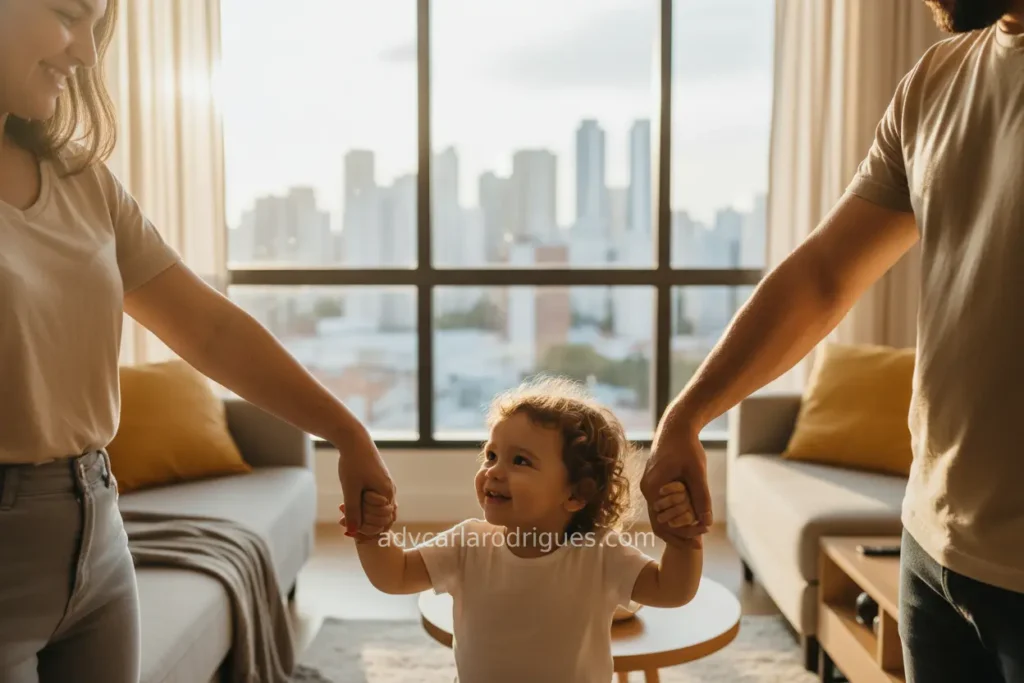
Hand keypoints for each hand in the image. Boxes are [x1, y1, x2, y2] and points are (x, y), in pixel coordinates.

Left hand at [335, 426, 396, 537]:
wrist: (354, 440)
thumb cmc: (353, 463)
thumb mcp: (350, 489)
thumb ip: (353, 511)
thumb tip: (352, 531)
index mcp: (387, 494)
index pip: (382, 523)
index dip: (365, 528)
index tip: (346, 525)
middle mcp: (390, 491)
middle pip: (383, 519)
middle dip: (364, 523)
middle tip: (341, 521)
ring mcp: (386, 487)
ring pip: (379, 511)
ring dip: (363, 516)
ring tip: (343, 513)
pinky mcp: (379, 483)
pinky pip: (376, 502)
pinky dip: (364, 507)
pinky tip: (349, 504)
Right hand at [641, 418, 712, 545]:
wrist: (676, 426)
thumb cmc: (686, 447)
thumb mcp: (697, 473)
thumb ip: (701, 497)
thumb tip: (706, 522)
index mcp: (652, 490)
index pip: (662, 524)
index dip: (681, 536)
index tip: (699, 543)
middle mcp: (647, 490)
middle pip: (660, 522)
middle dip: (679, 534)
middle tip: (699, 544)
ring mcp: (650, 486)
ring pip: (661, 514)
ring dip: (678, 524)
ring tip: (697, 533)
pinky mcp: (656, 481)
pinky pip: (663, 504)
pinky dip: (676, 512)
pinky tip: (691, 516)